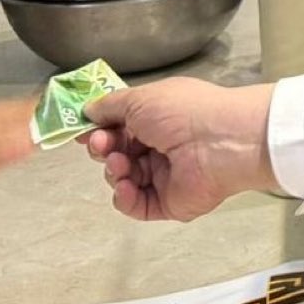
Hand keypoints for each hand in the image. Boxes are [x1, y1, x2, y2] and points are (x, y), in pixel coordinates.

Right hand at [82, 78, 277, 221]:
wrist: (222, 141)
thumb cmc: (184, 111)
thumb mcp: (141, 98)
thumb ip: (110, 106)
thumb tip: (88, 110)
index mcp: (157, 117)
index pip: (120, 126)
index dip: (100, 128)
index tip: (81, 130)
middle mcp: (161, 145)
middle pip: (118, 152)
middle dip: (103, 148)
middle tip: (100, 144)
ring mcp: (164, 175)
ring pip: (123, 178)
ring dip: (114, 170)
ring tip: (120, 162)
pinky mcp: (169, 202)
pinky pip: (136, 204)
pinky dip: (124, 197)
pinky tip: (125, 185)